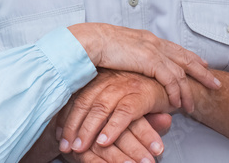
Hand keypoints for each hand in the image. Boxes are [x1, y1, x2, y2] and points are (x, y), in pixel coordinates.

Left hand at [55, 70, 173, 157]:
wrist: (170, 84)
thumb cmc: (139, 94)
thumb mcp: (116, 98)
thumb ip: (100, 110)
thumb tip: (72, 125)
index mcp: (100, 79)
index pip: (77, 98)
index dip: (66, 118)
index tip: (58, 135)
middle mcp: (109, 80)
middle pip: (84, 104)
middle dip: (73, 128)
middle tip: (65, 147)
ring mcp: (125, 86)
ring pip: (100, 109)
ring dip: (88, 131)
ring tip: (79, 149)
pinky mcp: (141, 94)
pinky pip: (124, 113)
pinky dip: (112, 128)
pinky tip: (103, 142)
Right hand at [67, 23, 220, 112]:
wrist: (89, 41)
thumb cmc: (97, 47)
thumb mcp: (119, 51)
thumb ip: (131, 58)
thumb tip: (134, 69)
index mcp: (147, 39)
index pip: (175, 49)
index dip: (190, 58)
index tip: (201, 64)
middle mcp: (154, 42)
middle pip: (185, 57)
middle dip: (202, 71)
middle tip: (215, 83)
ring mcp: (153, 50)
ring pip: (181, 71)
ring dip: (190, 89)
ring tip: (194, 105)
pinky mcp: (150, 60)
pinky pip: (170, 79)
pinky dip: (176, 92)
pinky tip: (179, 103)